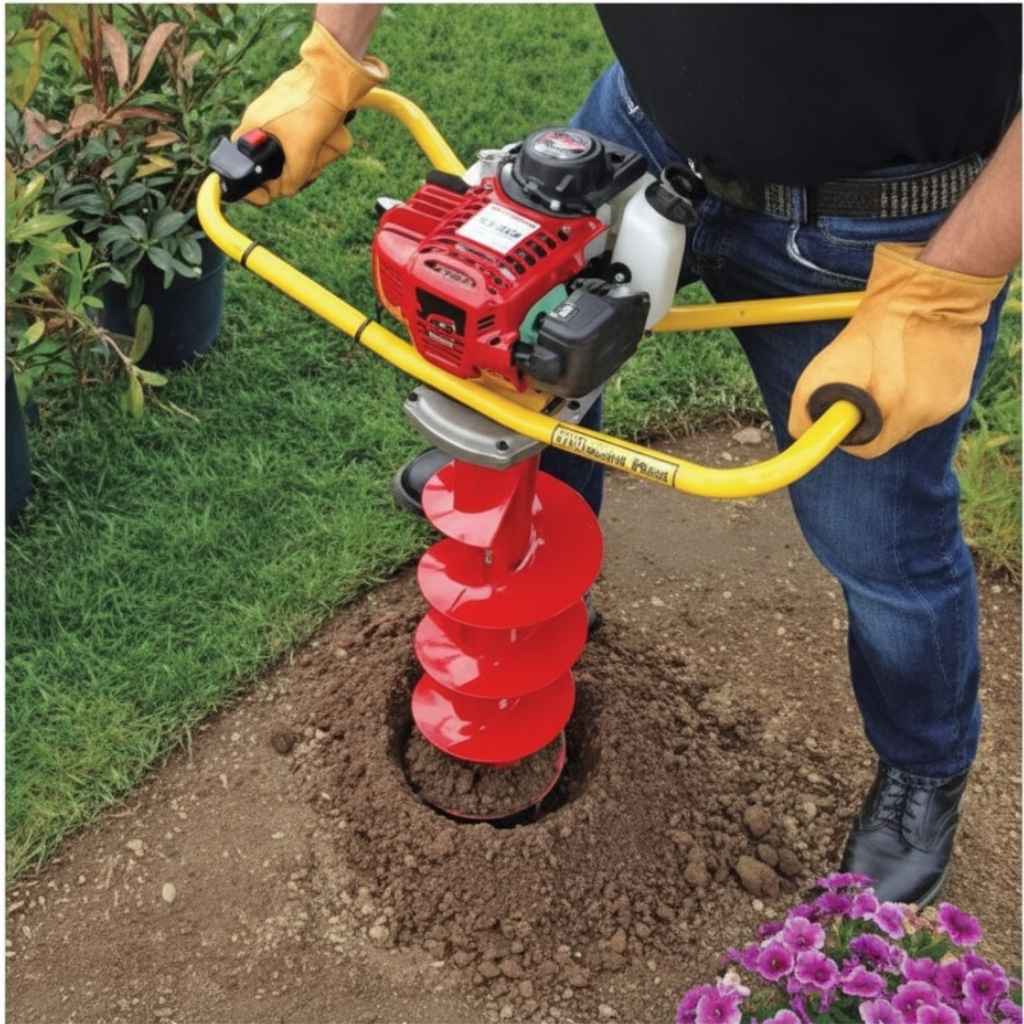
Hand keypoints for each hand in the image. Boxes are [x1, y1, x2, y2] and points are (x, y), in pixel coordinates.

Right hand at [232, 22, 386, 205]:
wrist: (332, 76)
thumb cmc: (312, 105)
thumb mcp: (302, 151)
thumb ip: (293, 177)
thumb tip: (285, 191)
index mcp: (253, 128)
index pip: (241, 165)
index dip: (252, 186)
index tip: (265, 198)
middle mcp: (264, 125)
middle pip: (276, 166)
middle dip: (297, 170)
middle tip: (310, 168)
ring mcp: (283, 121)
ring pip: (298, 156)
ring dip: (316, 156)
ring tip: (325, 145)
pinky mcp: (300, 117)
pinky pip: (311, 142)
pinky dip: (322, 144)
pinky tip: (330, 135)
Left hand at [788, 243, 1005, 458]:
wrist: (927, 294)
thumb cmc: (871, 329)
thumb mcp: (823, 367)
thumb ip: (807, 408)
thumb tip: (803, 435)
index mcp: (892, 409)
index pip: (866, 449)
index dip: (849, 436)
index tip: (843, 418)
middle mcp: (923, 414)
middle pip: (888, 437)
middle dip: (872, 419)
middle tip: (865, 389)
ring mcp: (945, 407)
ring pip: (909, 423)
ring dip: (896, 407)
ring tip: (890, 372)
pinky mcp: (960, 396)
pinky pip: (930, 408)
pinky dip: (918, 395)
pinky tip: (913, 369)